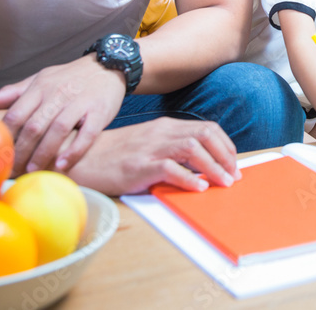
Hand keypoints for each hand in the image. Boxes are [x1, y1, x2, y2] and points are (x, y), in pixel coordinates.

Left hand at [0, 56, 124, 174]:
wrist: (108, 65)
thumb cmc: (71, 76)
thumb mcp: (42, 78)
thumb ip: (15, 92)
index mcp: (40, 87)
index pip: (16, 114)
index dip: (5, 137)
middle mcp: (58, 94)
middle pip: (34, 126)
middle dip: (21, 151)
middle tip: (13, 170)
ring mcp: (80, 102)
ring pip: (58, 130)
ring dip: (44, 154)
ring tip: (33, 171)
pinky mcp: (99, 111)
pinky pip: (87, 134)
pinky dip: (74, 150)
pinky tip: (63, 164)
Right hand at [68, 118, 240, 194]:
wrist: (81, 157)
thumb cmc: (115, 155)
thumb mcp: (148, 144)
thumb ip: (172, 149)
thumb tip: (201, 165)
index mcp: (165, 126)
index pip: (207, 128)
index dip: (225, 145)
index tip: (233, 163)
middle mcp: (161, 132)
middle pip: (205, 135)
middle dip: (225, 155)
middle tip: (233, 175)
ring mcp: (150, 147)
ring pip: (193, 149)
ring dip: (214, 167)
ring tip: (223, 183)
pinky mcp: (139, 165)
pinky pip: (170, 169)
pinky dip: (189, 179)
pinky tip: (199, 188)